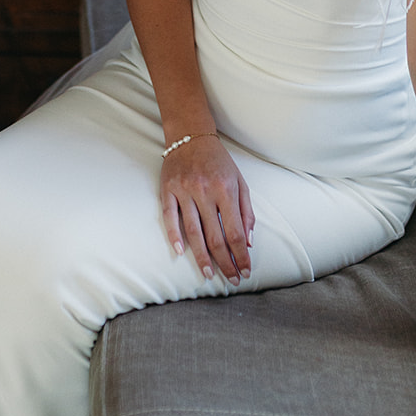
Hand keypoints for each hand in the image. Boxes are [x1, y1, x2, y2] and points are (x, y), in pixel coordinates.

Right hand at [161, 135, 254, 284]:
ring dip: (201, 257)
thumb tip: (249, 242)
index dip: (241, 255)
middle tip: (230, 279)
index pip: (236, 232)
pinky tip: (179, 252)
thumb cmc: (218, 161)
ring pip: (193, 232)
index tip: (244, 271)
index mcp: (226, 189)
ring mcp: (184, 191)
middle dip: (224, 262)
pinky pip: (169, 217)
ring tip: (208, 274)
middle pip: (215, 237)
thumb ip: (246, 211)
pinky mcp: (167, 190)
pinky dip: (173, 236)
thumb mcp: (239, 181)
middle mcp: (205, 191)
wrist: (190, 135)